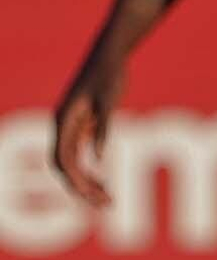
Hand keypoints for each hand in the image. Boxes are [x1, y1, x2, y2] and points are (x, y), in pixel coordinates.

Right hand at [53, 43, 124, 208]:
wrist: (110, 55)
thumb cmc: (110, 73)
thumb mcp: (109, 99)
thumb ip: (103, 127)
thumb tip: (98, 158)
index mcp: (63, 120)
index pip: (63, 159)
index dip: (77, 181)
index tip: (96, 196)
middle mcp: (62, 126)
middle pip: (64, 167)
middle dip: (82, 189)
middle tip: (107, 205)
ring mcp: (70, 127)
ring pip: (71, 165)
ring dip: (86, 184)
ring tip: (108, 200)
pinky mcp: (80, 127)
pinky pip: (78, 156)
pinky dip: (89, 172)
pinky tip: (104, 184)